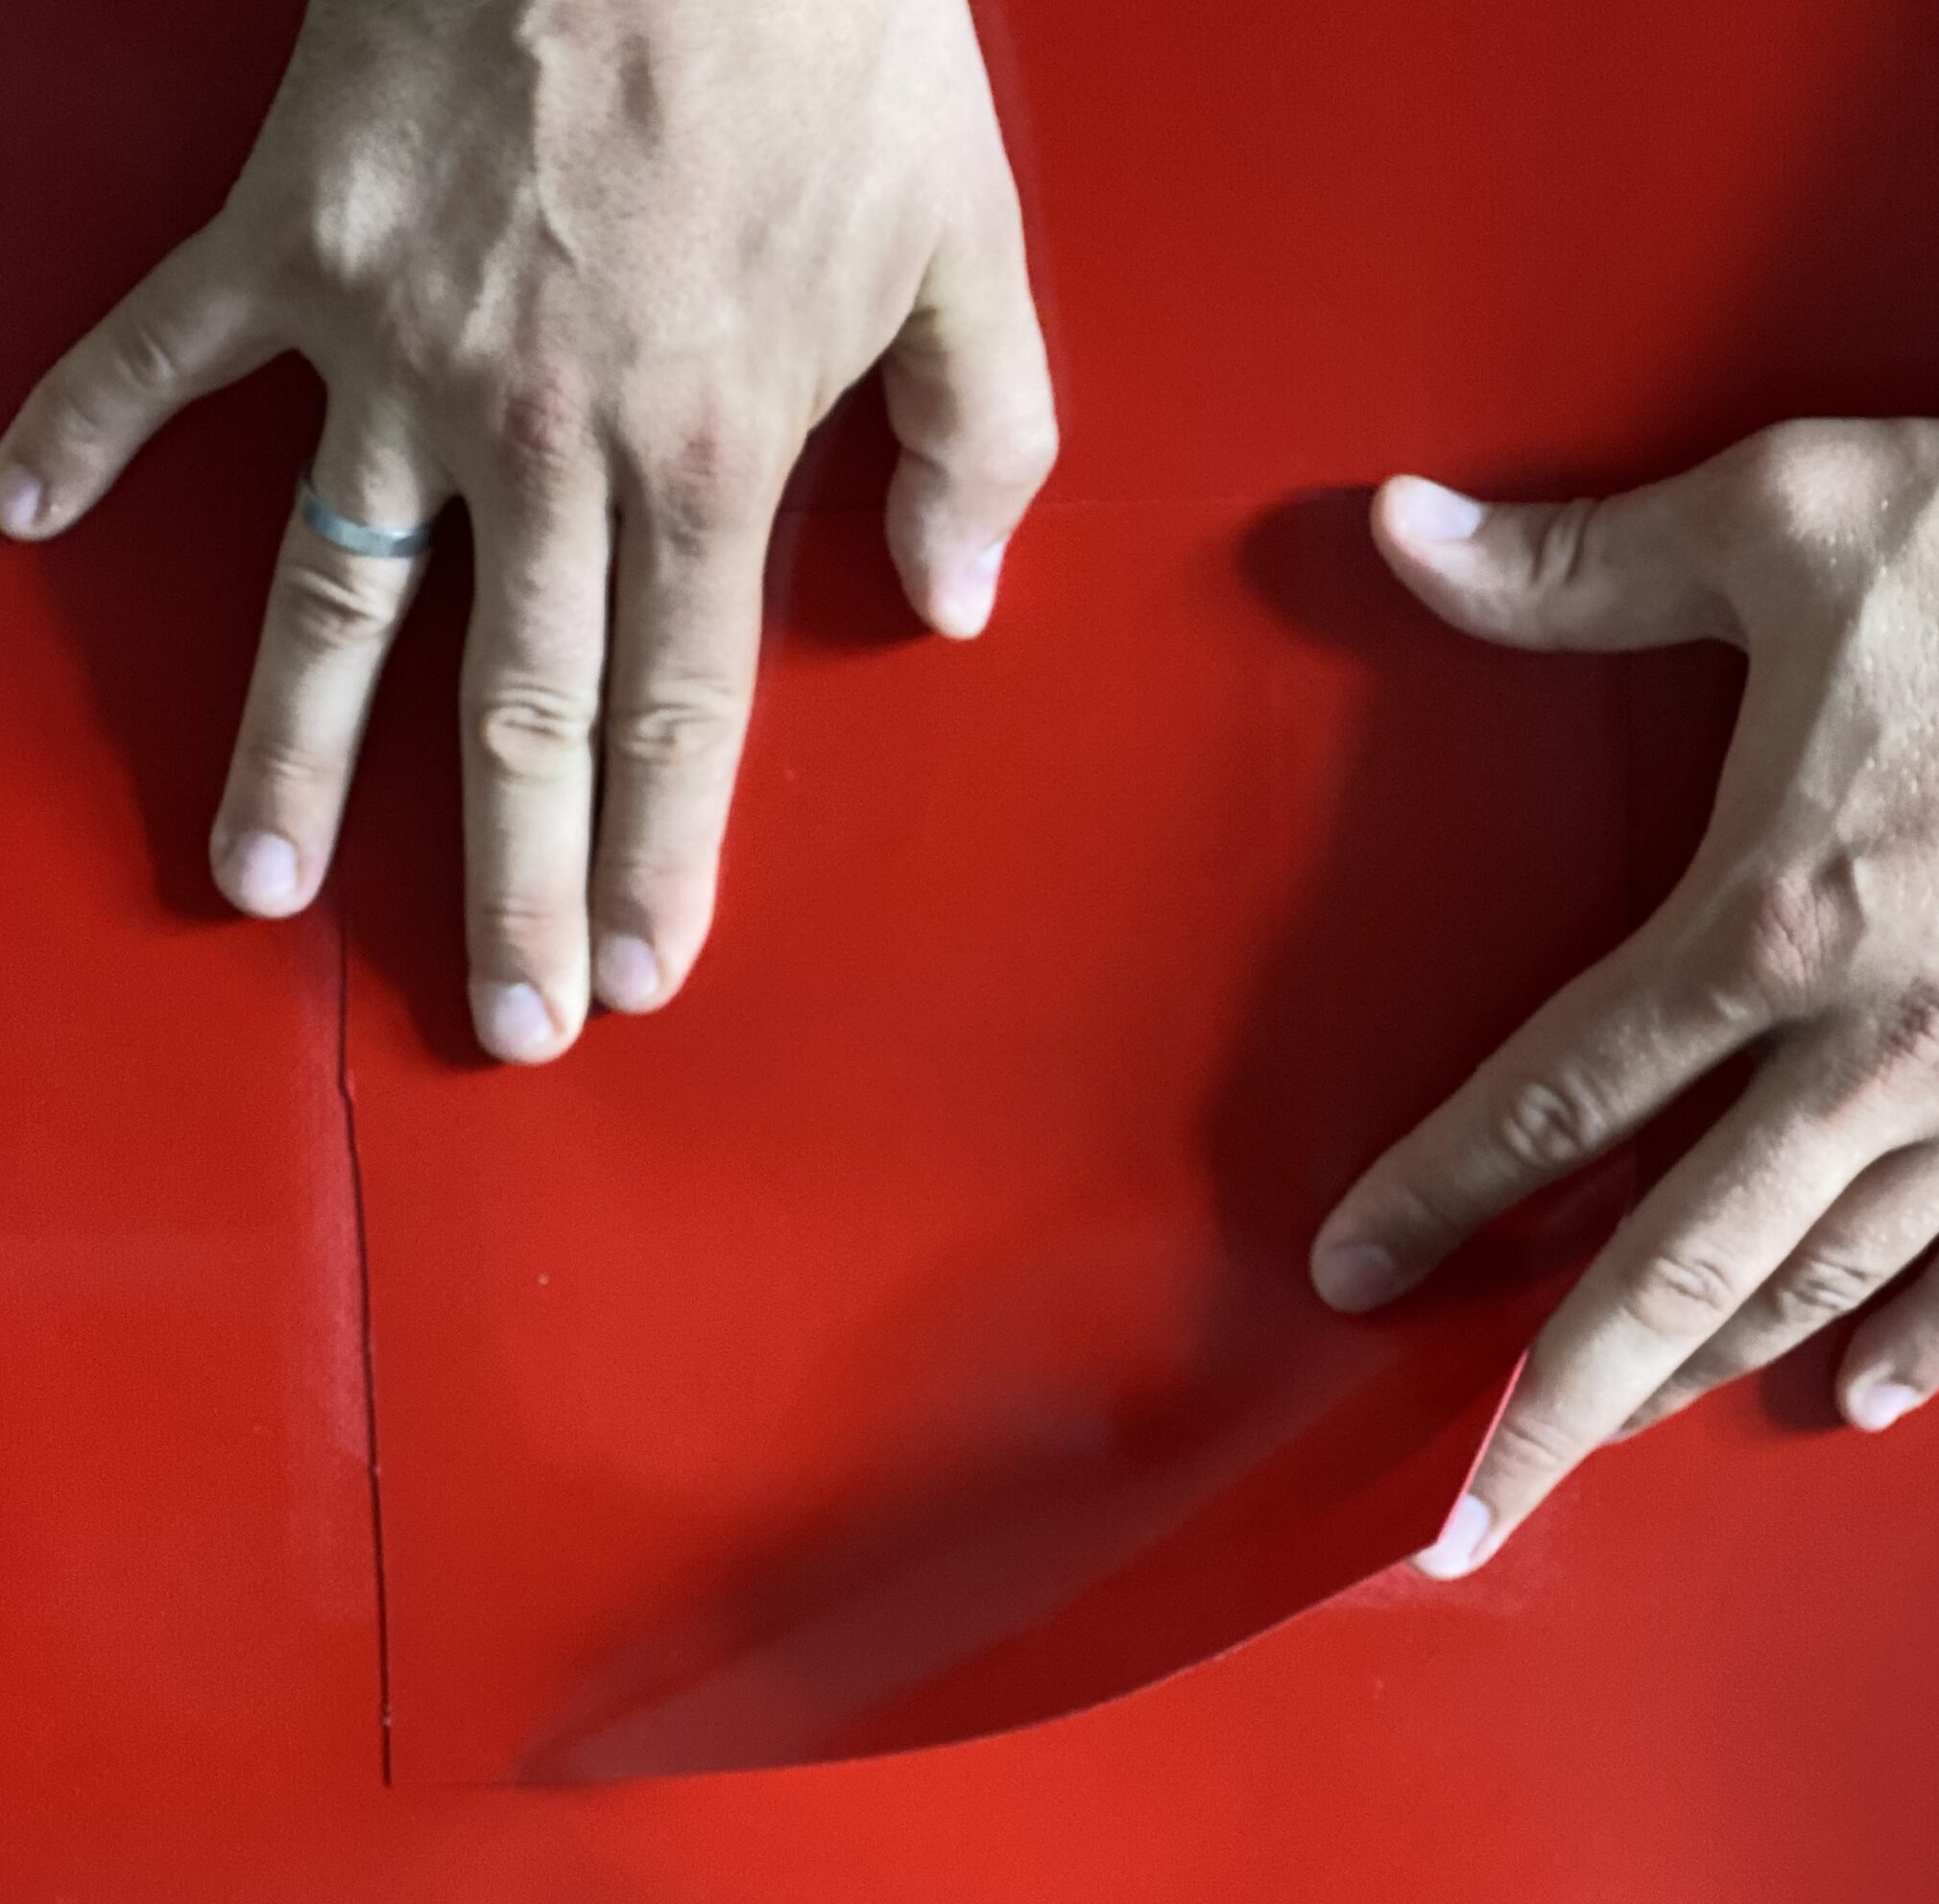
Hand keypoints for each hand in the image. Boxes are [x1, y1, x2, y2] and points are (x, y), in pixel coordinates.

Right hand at [0, 0, 1056, 1061]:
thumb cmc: (829, 38)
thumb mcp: (966, 246)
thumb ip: (977, 444)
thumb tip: (952, 604)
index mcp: (712, 453)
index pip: (684, 712)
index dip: (664, 855)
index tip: (642, 973)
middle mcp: (546, 439)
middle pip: (521, 708)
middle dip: (514, 879)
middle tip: (505, 1017)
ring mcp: (401, 346)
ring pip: (337, 596)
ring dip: (297, 749)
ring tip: (260, 882)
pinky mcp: (293, 231)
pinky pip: (165, 348)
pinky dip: (87, 422)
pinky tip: (20, 513)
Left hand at [1310, 199, 1938, 1576]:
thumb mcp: (1785, 512)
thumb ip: (1573, 563)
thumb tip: (1395, 529)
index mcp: (1782, 907)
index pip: (1566, 1090)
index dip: (1444, 1188)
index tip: (1358, 1266)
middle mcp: (1891, 1034)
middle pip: (1682, 1253)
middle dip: (1558, 1388)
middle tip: (1471, 1497)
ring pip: (1833, 1271)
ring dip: (1709, 1364)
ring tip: (1613, 1428)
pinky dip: (1932, 1332)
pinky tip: (1854, 1393)